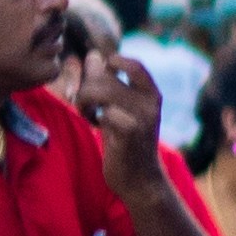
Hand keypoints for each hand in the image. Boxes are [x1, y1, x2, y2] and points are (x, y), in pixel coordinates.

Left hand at [71, 49, 161, 195]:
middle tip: (84, 104)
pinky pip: (105, 113)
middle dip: (85, 88)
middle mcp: (151, 103)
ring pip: (102, 92)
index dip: (111, 64)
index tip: (99, 80)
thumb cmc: (126, 142)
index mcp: (151, 94)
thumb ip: (108, 83)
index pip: (133, 65)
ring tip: (89, 114)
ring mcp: (143, 118)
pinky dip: (94, 116)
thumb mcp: (120, 109)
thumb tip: (92, 55)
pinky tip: (96, 125)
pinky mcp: (131, 134)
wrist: (139, 179)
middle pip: (106, 77)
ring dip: (85, 101)